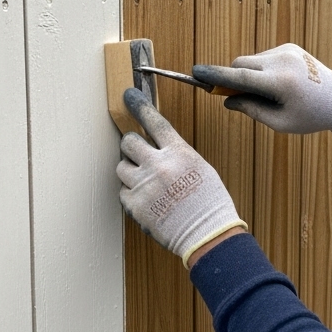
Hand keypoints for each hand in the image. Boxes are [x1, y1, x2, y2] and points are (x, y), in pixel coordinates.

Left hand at [118, 88, 246, 267]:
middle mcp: (159, 166)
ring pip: (121, 166)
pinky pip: (123, 191)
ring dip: (129, 170)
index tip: (128, 96)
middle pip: (129, 142)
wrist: (208, 235)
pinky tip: (146, 199)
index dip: (139, 107)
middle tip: (137, 152)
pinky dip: (130, 193)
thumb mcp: (200, 168)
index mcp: (179, 153)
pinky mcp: (135, 205)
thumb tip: (156, 147)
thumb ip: (176, 155)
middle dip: (131, 146)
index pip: (154, 122)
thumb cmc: (209, 202)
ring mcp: (144, 186)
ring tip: (144, 180)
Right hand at [192, 43, 331, 133]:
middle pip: (240, 65)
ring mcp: (286, 51)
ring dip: (249, 75)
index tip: (196, 73)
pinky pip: (262, 57)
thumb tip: (228, 100)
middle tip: (234, 96)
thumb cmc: (310, 116)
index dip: (215, 76)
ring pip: (250, 61)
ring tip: (269, 93)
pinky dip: (261, 69)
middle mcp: (282, 62)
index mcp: (281, 83)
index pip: (239, 77)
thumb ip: (250, 109)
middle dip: (232, 79)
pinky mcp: (289, 47)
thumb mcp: (280, 122)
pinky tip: (278, 83)